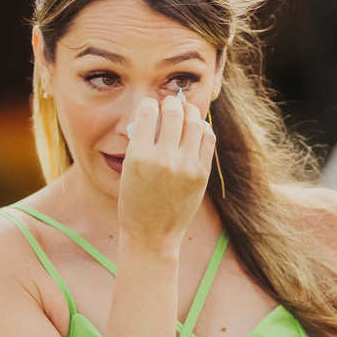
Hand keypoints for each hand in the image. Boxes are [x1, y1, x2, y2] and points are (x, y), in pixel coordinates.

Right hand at [118, 93, 216, 250]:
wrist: (152, 234)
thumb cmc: (134, 201)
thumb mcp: (128, 170)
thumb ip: (140, 142)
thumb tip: (155, 113)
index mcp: (139, 156)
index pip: (147, 112)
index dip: (149, 104)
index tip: (150, 105)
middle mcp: (164, 159)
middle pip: (173, 112)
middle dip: (170, 103)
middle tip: (169, 102)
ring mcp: (186, 166)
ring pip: (194, 122)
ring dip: (189, 112)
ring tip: (184, 111)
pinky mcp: (202, 173)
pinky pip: (207, 139)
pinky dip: (202, 128)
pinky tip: (195, 128)